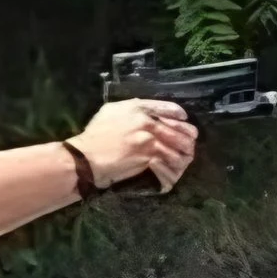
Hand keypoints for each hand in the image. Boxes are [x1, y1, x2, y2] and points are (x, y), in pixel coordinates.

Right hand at [74, 98, 198, 192]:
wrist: (86, 157)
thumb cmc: (94, 134)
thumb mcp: (110, 111)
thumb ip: (129, 107)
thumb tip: (142, 108)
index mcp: (138, 108)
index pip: (168, 109)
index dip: (180, 115)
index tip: (184, 120)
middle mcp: (147, 123)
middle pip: (178, 129)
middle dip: (187, 138)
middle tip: (190, 143)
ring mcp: (149, 142)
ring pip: (177, 147)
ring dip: (184, 154)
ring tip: (185, 158)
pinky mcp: (148, 159)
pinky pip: (168, 162)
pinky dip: (174, 167)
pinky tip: (175, 170)